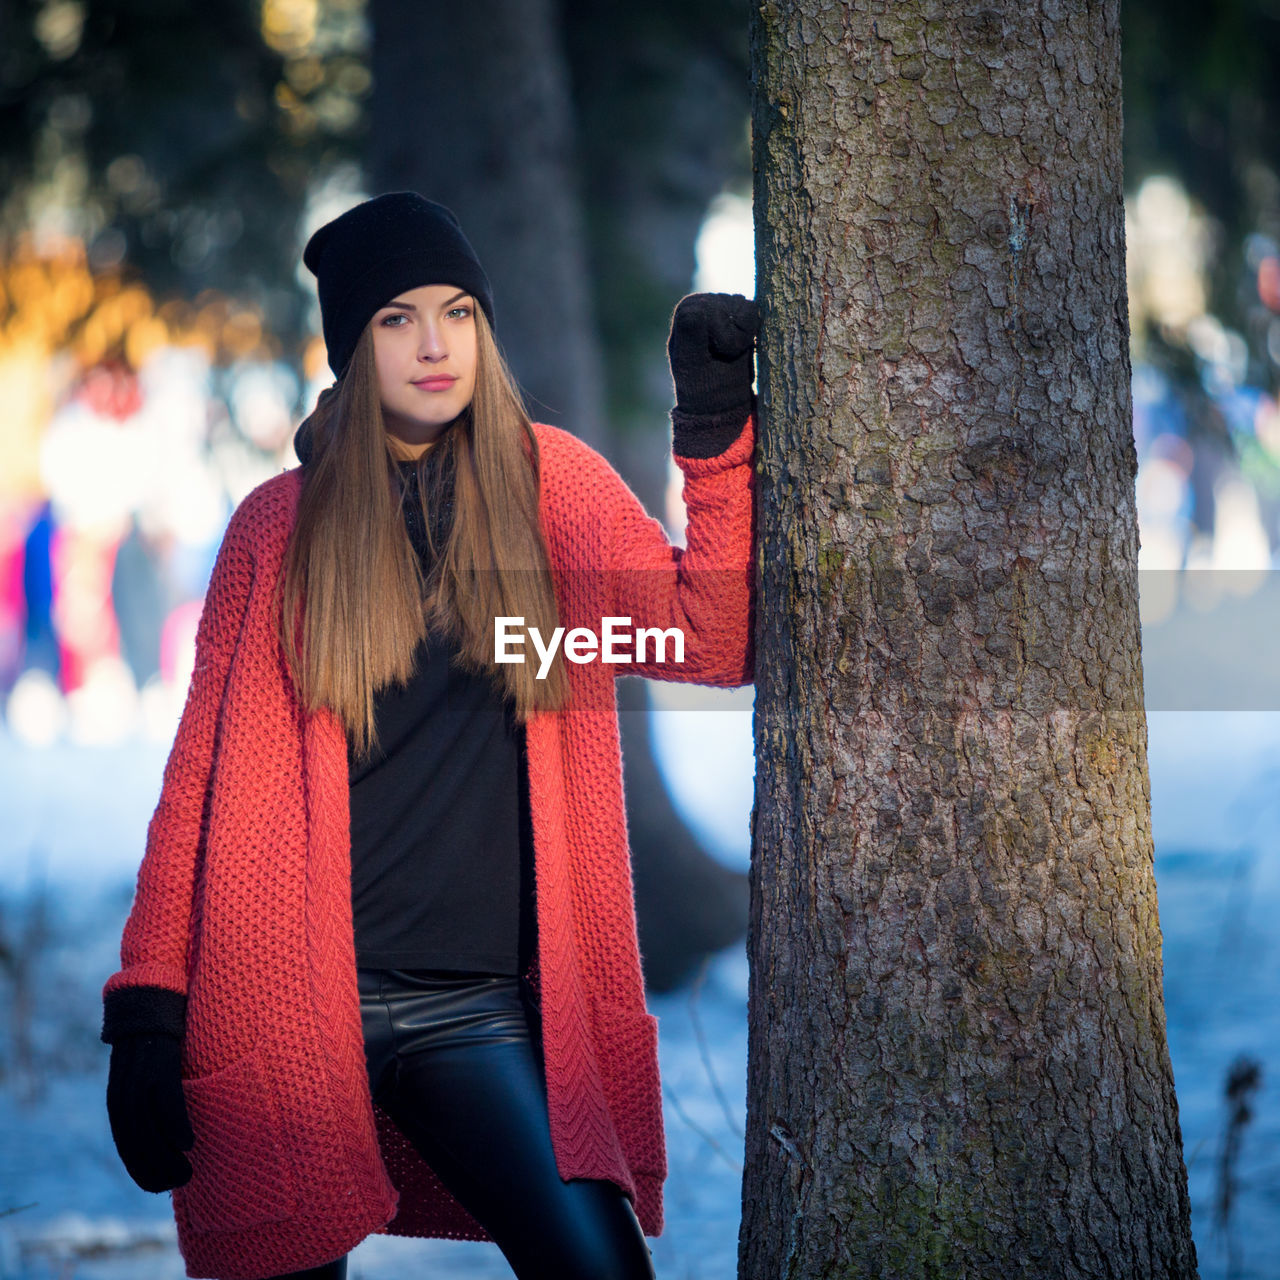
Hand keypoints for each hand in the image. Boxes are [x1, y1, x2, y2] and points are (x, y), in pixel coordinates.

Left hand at [106, 1033, 195, 1192]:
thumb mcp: (146, 1074)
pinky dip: (174, 1126)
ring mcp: (139, 1078)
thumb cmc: (157, 1042)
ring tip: (186, 1173)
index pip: (125, 1146)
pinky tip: (189, 1143)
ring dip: (166, 1157)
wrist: (153, 999)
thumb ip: (150, 1101)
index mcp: (119, 1099)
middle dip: (155, 1169)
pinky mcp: (158, 1063)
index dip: (141, 1171)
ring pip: (146, 1128)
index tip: (161, 1188)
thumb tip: (169, 1132)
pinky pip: (164, 1101)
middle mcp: (124, 1093)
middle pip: (134, 1142)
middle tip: (180, 1183)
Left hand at [666, 292, 759, 420]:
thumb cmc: (704, 387)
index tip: (711, 354)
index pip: (711, 309)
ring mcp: (723, 305)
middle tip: (723, 356)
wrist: (723, 404)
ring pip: (746, 307)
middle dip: (734, 334)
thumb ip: (691, 333)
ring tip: (731, 351)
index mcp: (686, 311)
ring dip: (745, 334)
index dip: (721, 335)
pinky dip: (754, 332)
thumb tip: (700, 305)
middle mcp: (703, 302)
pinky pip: (757, 312)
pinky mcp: (741, 312)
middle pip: (731, 304)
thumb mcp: (692, 364)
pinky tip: (742, 345)